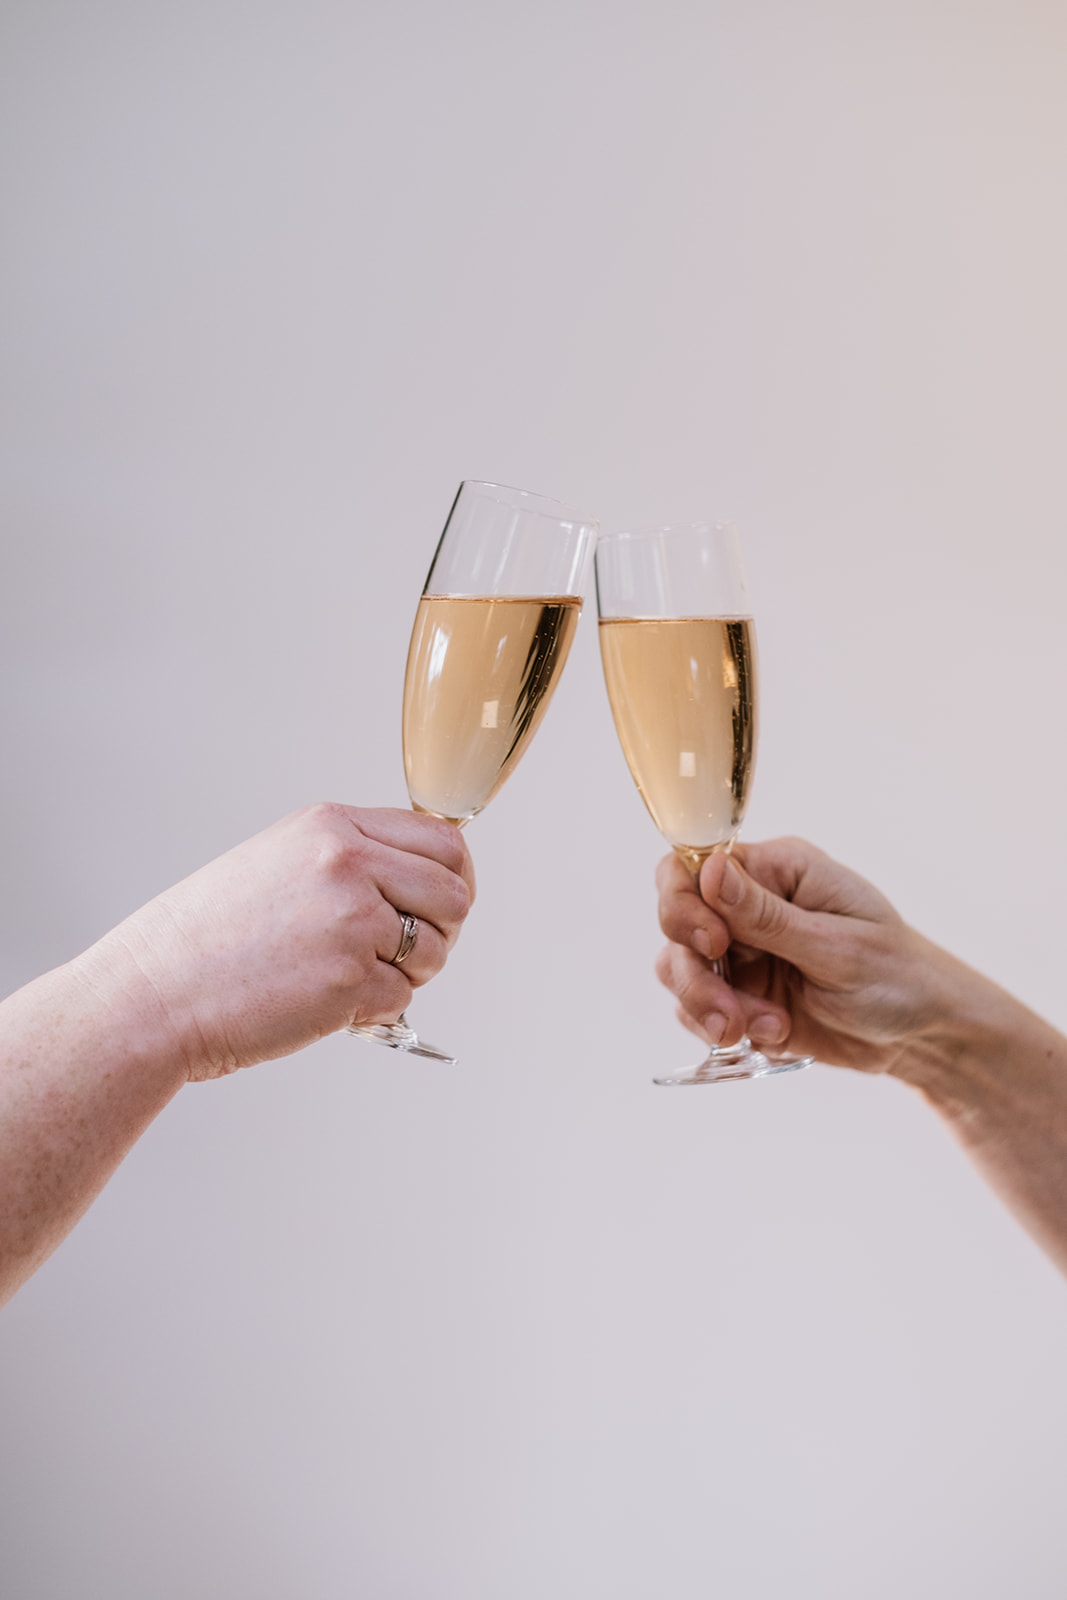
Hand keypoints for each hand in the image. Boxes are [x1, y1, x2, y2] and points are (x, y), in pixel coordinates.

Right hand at [77, 804, 474, 1081]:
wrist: (155, 992)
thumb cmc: (209, 936)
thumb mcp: (282, 860)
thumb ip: (352, 857)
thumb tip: (425, 880)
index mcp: (332, 828)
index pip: (442, 841)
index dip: (455, 879)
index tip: (440, 904)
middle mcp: (347, 864)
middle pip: (455, 893)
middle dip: (442, 930)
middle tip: (408, 953)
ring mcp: (351, 922)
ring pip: (436, 949)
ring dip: (410, 974)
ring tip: (354, 978)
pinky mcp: (348, 980)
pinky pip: (401, 998)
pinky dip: (375, 1010)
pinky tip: (328, 1004)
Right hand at [655, 838, 964, 1076]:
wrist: (920, 1034)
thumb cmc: (896, 976)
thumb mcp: (837, 946)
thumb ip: (766, 915)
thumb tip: (709, 869)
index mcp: (777, 871)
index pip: (694, 864)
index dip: (684, 902)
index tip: (712, 943)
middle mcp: (748, 905)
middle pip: (675, 920)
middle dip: (694, 972)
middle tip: (728, 1013)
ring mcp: (741, 951)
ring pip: (678, 968)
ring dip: (706, 1007)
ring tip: (757, 1031)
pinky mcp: (738, 994)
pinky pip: (695, 1007)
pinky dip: (720, 1028)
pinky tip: (771, 1035)